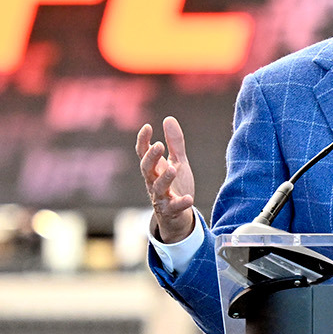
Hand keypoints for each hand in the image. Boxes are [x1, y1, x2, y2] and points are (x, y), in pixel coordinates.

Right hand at [136, 116, 196, 242]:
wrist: (179, 215)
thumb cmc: (176, 185)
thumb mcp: (178, 161)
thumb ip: (174, 143)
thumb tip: (168, 118)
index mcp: (154, 169)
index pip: (143, 153)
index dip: (143, 140)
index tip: (147, 127)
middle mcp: (153, 182)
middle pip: (146, 169)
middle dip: (151, 158)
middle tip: (159, 146)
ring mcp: (161, 197)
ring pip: (158, 188)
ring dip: (165, 178)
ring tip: (173, 168)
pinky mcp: (171, 210)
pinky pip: (174, 207)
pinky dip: (181, 203)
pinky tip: (189, 198)